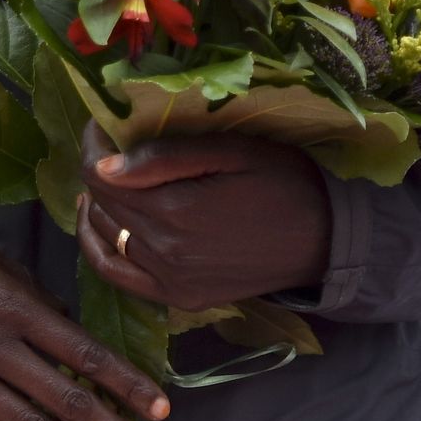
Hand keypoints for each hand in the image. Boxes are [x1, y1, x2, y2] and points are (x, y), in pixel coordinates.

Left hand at [78, 127, 330, 308]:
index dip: (93, 143)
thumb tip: (104, 166)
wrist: (326, 239)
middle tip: (110, 145)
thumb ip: (165, 158)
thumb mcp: (231, 152)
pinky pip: (118, 275)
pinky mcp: (179, 297)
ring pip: (106, 235)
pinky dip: (101, 248)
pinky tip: (102, 224)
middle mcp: (165, 251)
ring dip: (99, 205)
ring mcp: (170, 280)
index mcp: (176, 210)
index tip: (101, 123)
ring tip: (108, 179)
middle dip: (97, 169)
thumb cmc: (283, 182)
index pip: (100, 175)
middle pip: (102, 203)